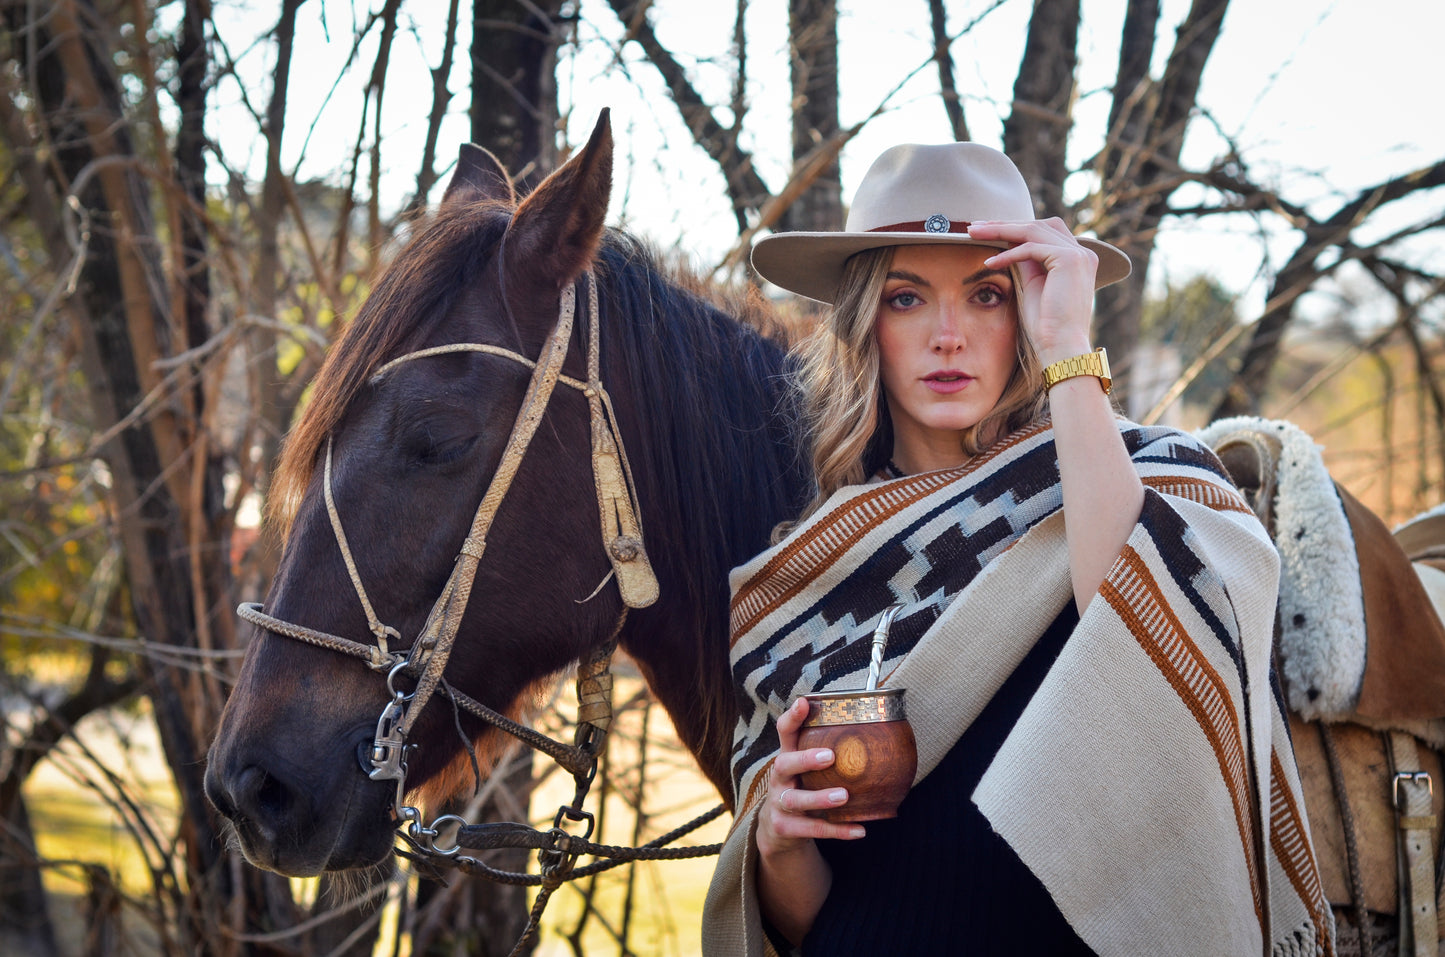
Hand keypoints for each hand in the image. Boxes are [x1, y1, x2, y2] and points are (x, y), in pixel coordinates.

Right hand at [755, 697, 865, 861]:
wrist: (778, 830)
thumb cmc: (803, 788)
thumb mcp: (807, 769)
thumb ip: (829, 752)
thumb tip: (876, 729)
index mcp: (787, 758)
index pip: (784, 732)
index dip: (792, 717)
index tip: (804, 702)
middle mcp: (779, 779)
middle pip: (784, 764)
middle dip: (805, 760)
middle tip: (830, 756)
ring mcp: (779, 804)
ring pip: (796, 800)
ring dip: (820, 798)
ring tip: (844, 796)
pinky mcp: (785, 828)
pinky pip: (812, 829)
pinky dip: (837, 831)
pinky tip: (860, 831)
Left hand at [966, 218, 1098, 363]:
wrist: (1061, 348)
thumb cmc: (1046, 326)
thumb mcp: (1032, 287)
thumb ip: (1026, 263)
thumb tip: (1007, 244)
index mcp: (1076, 259)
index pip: (1043, 232)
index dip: (1013, 228)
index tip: (985, 231)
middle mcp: (1082, 253)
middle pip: (1038, 225)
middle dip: (1004, 224)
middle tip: (975, 227)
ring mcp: (1078, 254)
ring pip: (1032, 230)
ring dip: (1000, 230)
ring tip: (974, 234)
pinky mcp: (1070, 260)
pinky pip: (1031, 248)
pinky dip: (1008, 254)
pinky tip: (989, 263)